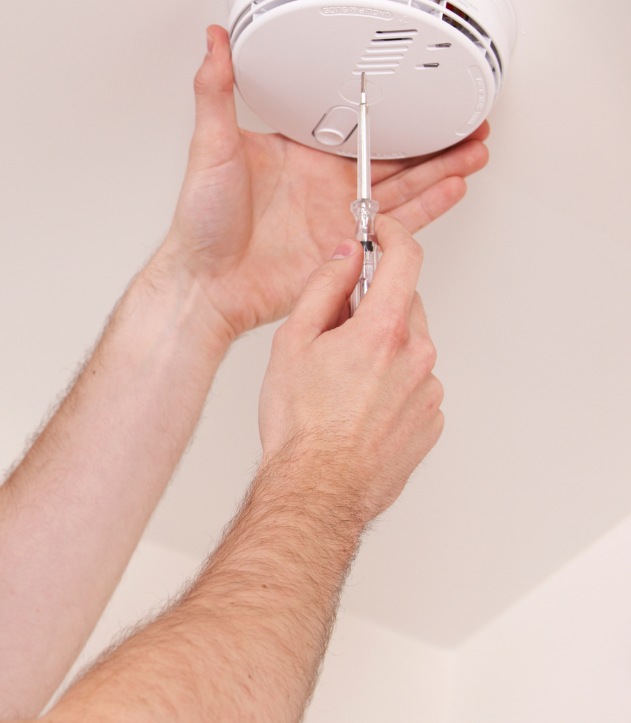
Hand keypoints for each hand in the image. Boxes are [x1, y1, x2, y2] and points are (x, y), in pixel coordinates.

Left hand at [160, 25, 489, 340]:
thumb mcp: (210, 146)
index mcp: (299, 156)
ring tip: (475, 149)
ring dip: (441, 168)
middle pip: (392, 157)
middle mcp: (323, 185)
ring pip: (405, 187)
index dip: (390, 112)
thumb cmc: (200, 224)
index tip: (420, 94)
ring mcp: (337, 218)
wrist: (206, 284)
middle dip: (433, 139)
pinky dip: (429, 207)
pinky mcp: (347, 249)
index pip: (356, 127)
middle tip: (468, 120)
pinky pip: (398, 227)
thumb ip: (216, 91)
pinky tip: (454, 188)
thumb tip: (213, 42)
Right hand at [255, 216, 444, 523]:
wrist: (318, 490)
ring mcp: (429, 392)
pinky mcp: (431, 422)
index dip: (392, 235)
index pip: (406, 259)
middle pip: (404, 306)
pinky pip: (414, 386)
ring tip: (339, 384)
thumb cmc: (300, 425)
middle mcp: (418, 357)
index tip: (379, 232)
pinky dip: (391, 386)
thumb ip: (324, 288)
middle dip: (373, 307)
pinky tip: (356, 408)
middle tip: (333, 331)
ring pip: (408, 349)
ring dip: (381, 351)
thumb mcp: (293, 342)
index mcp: (384, 330)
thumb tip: (344, 257)